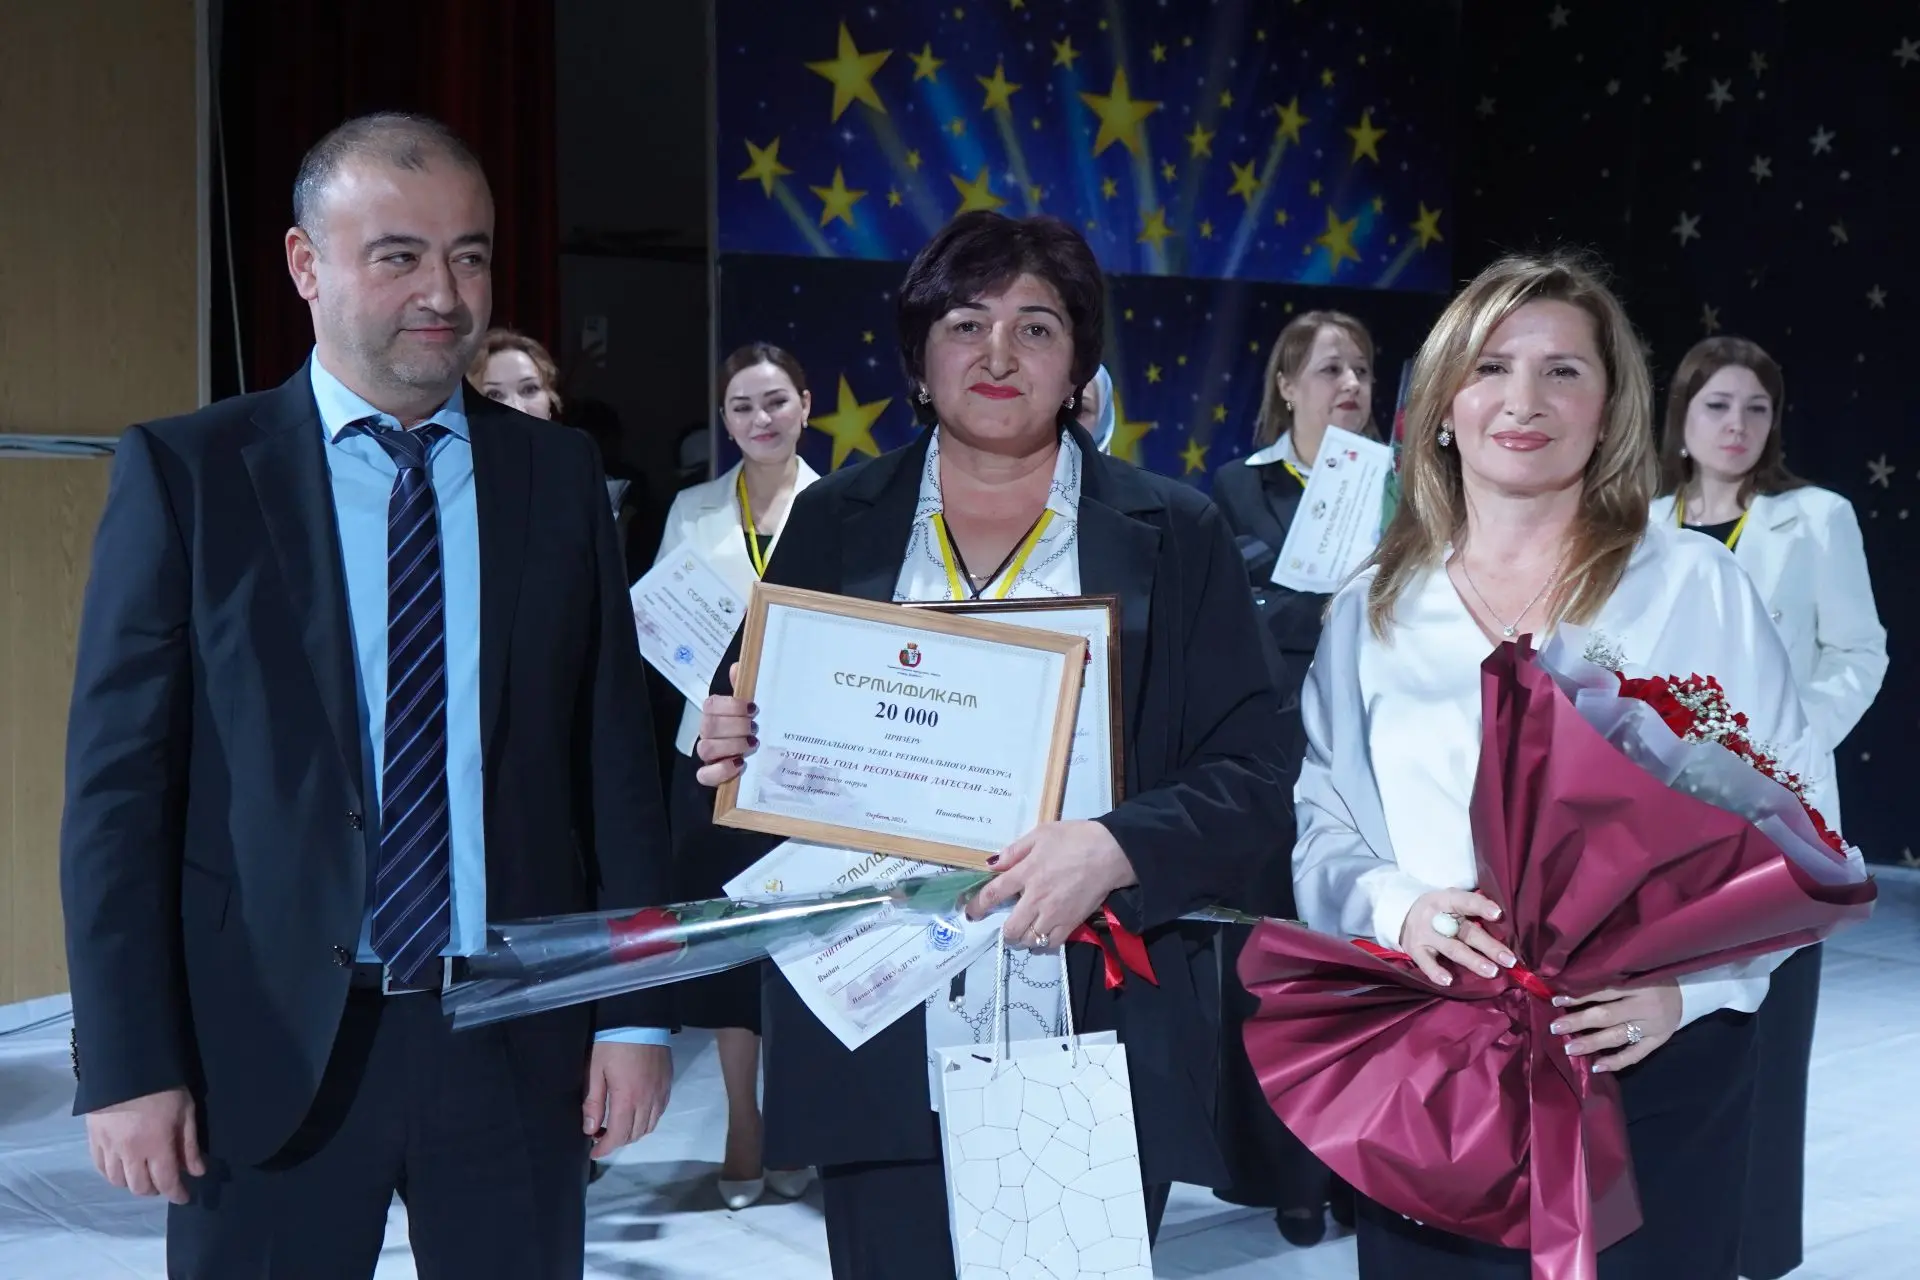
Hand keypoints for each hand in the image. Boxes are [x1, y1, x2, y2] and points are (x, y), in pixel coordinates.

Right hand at [85, 1086, 204, 1204]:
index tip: (184, 1197)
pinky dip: (112, 1174)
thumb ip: (190, 1145)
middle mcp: (129, 1153)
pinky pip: (100, 1168)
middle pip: (140, 1187)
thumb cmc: (164, 1087)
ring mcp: (108, 1147)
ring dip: (133, 1184)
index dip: (177, 1194)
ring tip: (145, 1176)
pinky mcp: (93, 1139)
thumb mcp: (186, 1112)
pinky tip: (122, 1169)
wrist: (125, 1065)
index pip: (166, 1182)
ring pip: (117, 1181)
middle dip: (156, 1190)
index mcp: (156, 1146)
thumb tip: (197, 1172)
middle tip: (166, 1183)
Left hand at [583, 1042, 672, 1158]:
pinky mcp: (668, 1084)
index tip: (594, 1152)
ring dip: (633, 1132)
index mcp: (628, 1098)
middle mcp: (648, 1100)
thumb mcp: (595, 1070)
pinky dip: (647, 1120)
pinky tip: (636, 1112)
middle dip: (617, 1141)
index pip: (618, 1135)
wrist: (640, 1019)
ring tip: (617, 1126)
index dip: (605, 1148)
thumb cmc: (612, 1043)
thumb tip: (590, 1129)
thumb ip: (593, 1102)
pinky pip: (659, 1112)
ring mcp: (661, 1093)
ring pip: (649, 1126)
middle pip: (635, 1134)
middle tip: (601, 1136)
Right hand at [694, 662, 755, 787]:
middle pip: (708, 726)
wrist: (766, 756)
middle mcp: (708, 733)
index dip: (731, 706)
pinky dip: (722, 769)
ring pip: (705, 748)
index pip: (711, 705)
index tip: (753, 708)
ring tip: (752, 744)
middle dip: (735, 726)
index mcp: (716, 714)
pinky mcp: (710, 775)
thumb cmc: (756, 726)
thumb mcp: (754, 706)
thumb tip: (737, 667)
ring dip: (731, 745)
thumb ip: (745, 686)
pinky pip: (704, 775)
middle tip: (755, 728)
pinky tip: (740, 763)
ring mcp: (708, 755)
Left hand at [966, 821, 1137, 948]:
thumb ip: (1014, 851)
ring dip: (1022, 938)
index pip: (993, 894)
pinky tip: (1042, 935)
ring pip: (1028, 940)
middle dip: (1003, 931)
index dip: (977, 906)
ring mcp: (1054, 914)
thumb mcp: (1040, 834)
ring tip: (1024, 931)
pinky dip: (1042, 943)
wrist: (1111, 852)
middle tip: (1006, 925)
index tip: (970, 913)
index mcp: (1026, 872)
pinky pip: (1050, 943)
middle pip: (1010, 928)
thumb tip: (992, 865)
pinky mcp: (1072, 923)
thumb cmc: (1075, 838)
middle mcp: (1036, 898)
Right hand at [1397, 889, 1512, 986]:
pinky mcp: (1415, 950)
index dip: (1481, 906)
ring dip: (1472, 961)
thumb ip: (1472, 911)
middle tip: (1509, 959)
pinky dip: (1436, 972)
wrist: (1403, 915)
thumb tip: (1507, 925)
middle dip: (1488, 946)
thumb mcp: (1451, 902)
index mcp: (1445, 899)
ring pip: (1451, 948)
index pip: (1465, 901)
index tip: (1498, 914)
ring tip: (1492, 971)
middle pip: (1465, 931)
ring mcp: (1423, 934)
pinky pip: (1426, 963)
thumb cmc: (1439, 910)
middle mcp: (1433, 916)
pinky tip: (1448, 981)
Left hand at [1550, 982, 1681, 1073]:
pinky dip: (1616, 1062)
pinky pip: (1636, 1054)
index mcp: (1637, 985)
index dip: (1578, 996)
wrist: (1689, 992)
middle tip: (1555, 1028)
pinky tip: (1597, 1067)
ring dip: (1592, 1043)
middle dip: (1579, 1022)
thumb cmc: (1652, 979)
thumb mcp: (1633, 972)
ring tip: (1570, 1049)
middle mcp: (1645, 1006)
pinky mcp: (1658, 1041)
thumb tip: (1570, 987)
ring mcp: (1653, 1026)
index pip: (1603, 991)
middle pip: (1607, 1015)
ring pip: (1618, 1036)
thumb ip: (1609, 980)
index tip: (1555, 1000)